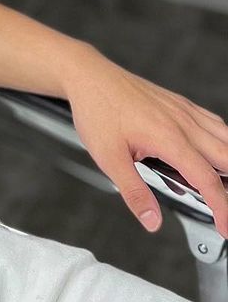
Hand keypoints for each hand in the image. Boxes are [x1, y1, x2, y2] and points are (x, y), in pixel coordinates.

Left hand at [63, 46, 227, 237]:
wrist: (87, 74)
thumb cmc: (95, 108)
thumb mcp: (108, 157)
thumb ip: (133, 191)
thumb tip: (151, 219)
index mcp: (168, 138)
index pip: (207, 181)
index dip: (222, 208)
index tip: (225, 226)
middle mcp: (182, 122)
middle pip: (227, 158)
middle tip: (223, 205)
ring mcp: (182, 110)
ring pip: (225, 138)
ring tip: (220, 184)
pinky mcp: (178, 102)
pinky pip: (213, 122)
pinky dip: (221, 141)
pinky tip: (210, 151)